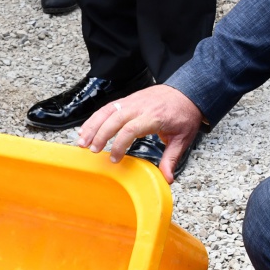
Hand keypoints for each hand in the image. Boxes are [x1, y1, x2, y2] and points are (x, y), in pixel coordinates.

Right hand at [77, 84, 205, 182]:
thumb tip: (167, 179)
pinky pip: (108, 107)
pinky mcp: (127, 99)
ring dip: (92, 126)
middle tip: (92, 151)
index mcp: (154, 117)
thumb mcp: (183, 138)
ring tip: (81, 141)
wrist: (187, 90)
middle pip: (114, 119)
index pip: (131, 129)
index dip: (120, 144)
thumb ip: (171, 158)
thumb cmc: (184, 114)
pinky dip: (95, 118)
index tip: (115, 159)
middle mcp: (140, 107)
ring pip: (107, 111)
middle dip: (100, 135)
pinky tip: (86, 129)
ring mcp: (132, 101)